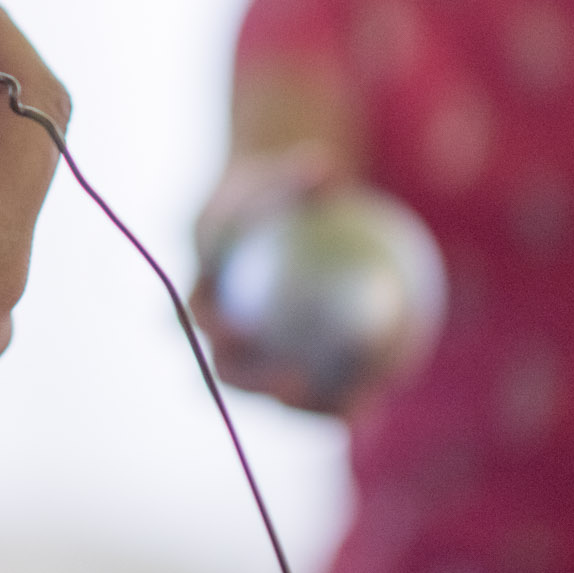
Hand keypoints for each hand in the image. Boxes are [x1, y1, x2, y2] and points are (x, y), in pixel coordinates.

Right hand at [190, 142, 346, 409]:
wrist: (274, 225)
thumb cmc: (274, 196)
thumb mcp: (279, 179)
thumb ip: (294, 178)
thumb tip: (322, 166)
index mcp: (199, 294)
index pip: (192, 317)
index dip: (208, 329)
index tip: (238, 326)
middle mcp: (219, 338)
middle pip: (225, 372)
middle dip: (254, 384)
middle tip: (295, 380)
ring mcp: (255, 363)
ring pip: (273, 395)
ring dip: (303, 406)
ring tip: (348, 406)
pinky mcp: (290, 375)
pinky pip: (317, 391)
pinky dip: (343, 397)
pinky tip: (381, 395)